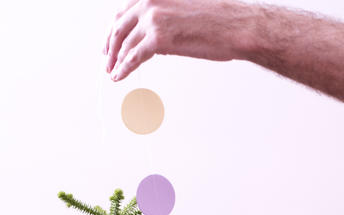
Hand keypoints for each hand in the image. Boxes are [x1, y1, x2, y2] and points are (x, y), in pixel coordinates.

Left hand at [103, 0, 252, 80]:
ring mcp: (152, 19)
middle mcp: (150, 1)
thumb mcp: (185, 12)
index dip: (114, 29)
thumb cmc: (219, 22)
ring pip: (124, 43)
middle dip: (110, 45)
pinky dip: (123, 68)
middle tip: (107, 59)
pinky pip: (133, 56)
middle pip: (119, 26)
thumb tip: (153, 40)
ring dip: (115, 60)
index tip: (110, 42)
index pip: (125, 10)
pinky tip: (119, 76)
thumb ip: (165, 21)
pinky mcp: (158, 38)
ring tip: (113, 73)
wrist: (234, 27)